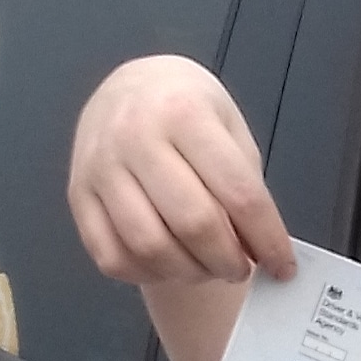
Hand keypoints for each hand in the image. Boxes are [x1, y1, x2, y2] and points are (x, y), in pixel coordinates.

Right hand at [69, 56, 292, 289]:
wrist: (133, 87)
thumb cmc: (191, 112)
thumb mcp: (229, 128)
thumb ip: (246, 186)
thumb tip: (262, 253)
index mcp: (184, 112)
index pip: (239, 194)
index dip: (268, 240)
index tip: (283, 267)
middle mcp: (135, 135)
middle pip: (194, 224)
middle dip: (229, 262)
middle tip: (242, 268)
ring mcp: (99, 166)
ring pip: (150, 247)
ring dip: (191, 273)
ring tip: (209, 267)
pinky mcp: (77, 194)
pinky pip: (113, 257)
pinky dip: (148, 274)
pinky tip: (170, 264)